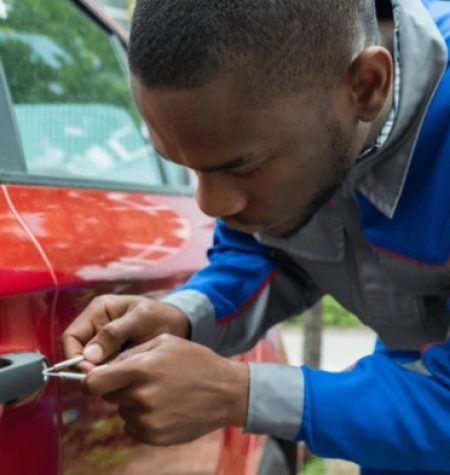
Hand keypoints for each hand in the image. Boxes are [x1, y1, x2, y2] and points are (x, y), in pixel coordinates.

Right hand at [62, 295, 188, 370]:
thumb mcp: (142, 320)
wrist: (181, 325)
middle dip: (88, 368)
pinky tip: (124, 374)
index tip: (91, 373)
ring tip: (120, 375)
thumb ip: (115, 333)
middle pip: (76, 352)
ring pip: (88, 363)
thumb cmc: (162, 317)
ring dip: (100, 372)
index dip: (75, 357)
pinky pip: (102, 367)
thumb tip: (89, 355)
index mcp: (99, 310)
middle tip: (108, 378)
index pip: (71, 336)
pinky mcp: (111, 353)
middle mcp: (95, 324)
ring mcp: (102, 339)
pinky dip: (109, 373)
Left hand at [84, 334, 248, 445]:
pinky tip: (164, 407)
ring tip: (161, 392)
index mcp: (140, 369)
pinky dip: (143, 418)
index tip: (98, 378)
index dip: (91, 380)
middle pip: (108, 396)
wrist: (225, 391)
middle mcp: (140, 397)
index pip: (92, 382)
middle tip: (143, 379)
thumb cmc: (195, 361)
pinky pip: (133, 426)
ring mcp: (147, 420)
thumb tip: (104, 366)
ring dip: (133, 402)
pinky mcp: (154, 436)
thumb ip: (131, 352)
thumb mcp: (164, 342)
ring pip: (122, 411)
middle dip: (119, 387)